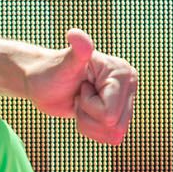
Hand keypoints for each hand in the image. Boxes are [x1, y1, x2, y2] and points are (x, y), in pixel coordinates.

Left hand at [20, 28, 135, 144]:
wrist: (43, 83)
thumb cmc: (49, 72)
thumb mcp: (63, 65)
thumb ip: (76, 52)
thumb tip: (76, 34)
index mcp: (122, 72)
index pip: (109, 113)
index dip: (88, 106)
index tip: (80, 87)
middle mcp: (129, 84)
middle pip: (114, 126)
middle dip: (89, 116)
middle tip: (79, 96)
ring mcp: (126, 99)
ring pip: (114, 134)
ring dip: (90, 124)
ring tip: (81, 102)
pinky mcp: (119, 112)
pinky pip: (111, 137)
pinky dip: (92, 129)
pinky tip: (85, 111)